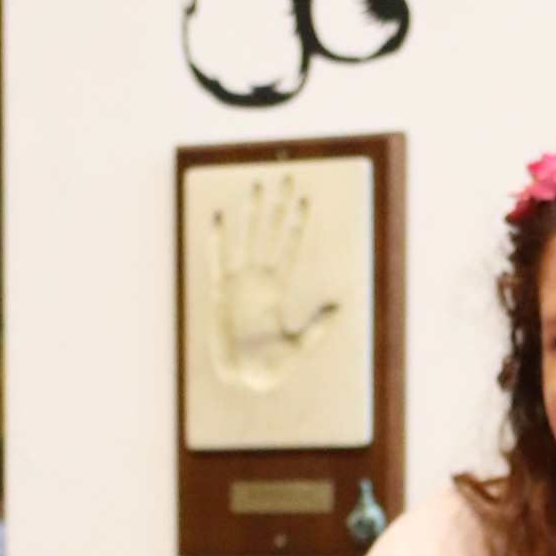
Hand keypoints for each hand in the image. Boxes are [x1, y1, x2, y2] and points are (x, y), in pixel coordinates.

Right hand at [207, 176, 339, 393]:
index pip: (290, 249)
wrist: (239, 378)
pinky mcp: (218, 293)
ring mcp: (238, 283)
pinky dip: (217, 239)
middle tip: (287, 177)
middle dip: (279, 206)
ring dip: (252, 212)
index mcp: (278, 290)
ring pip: (246, 238)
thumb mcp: (296, 348)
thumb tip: (338, 306)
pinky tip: (219, 215)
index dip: (296, 225)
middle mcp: (259, 280)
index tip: (304, 200)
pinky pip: (217, 260)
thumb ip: (316, 328)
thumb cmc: (268, 369)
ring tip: (257, 185)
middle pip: (271, 233)